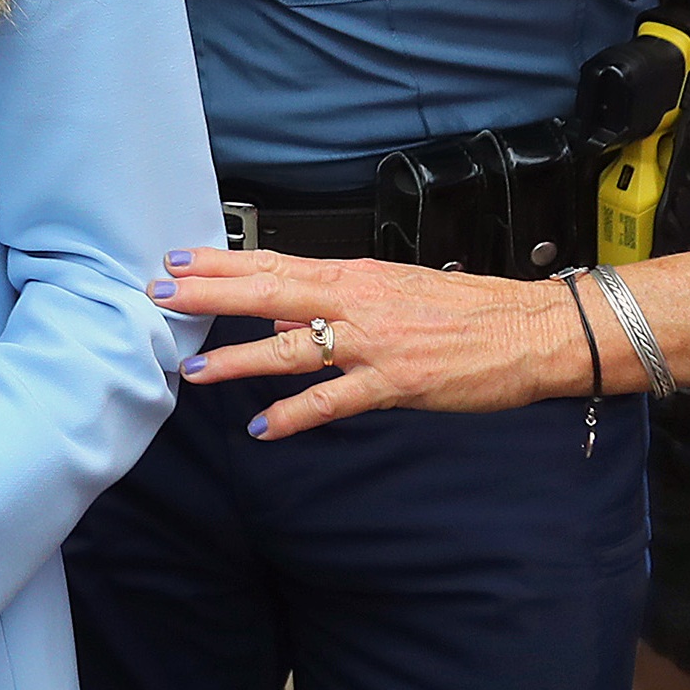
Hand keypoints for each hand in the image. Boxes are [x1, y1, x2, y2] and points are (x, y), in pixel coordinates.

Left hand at [150, 247, 591, 431]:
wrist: (529, 330)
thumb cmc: (466, 311)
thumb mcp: (392, 294)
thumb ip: (333, 306)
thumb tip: (278, 322)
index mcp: (355, 276)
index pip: (275, 264)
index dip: (222, 264)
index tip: (178, 261)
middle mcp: (357, 302)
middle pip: (269, 292)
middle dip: (211, 294)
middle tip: (161, 295)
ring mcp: (374, 343)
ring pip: (291, 349)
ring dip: (238, 360)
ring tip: (193, 370)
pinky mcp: (395, 382)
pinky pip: (334, 400)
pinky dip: (296, 415)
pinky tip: (262, 428)